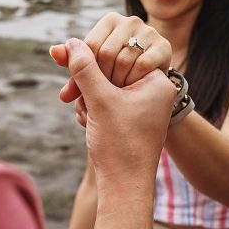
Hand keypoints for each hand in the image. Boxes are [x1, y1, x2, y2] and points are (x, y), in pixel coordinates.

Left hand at [53, 13, 172, 103]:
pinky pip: (142, 65)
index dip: (85, 71)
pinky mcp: (164, 46)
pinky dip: (134, 81)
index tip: (86, 88)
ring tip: (116, 93)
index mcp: (111, 20)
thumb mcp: (90, 70)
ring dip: (117, 82)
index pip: (89, 46)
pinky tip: (133, 89)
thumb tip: (53, 50)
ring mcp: (150, 32)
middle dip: (101, 79)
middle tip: (102, 95)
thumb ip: (72, 61)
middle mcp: (131, 21)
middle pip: (106, 52)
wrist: (148, 90)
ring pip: (123, 60)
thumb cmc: (115, 76)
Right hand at [54, 38, 175, 186]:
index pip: (122, 54)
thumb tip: (70, 42)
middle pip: (111, 70)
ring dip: (89, 100)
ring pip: (104, 86)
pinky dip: (92, 110)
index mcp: (158, 80)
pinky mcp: (130, 115)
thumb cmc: (120, 144)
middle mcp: (154, 89)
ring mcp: (142, 103)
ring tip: (91, 120)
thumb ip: (84, 68)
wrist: (125, 186)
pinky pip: (105, 101)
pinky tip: (90, 125)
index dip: (98, 69)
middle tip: (88, 108)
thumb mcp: (100, 100)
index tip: (93, 92)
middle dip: (90, 88)